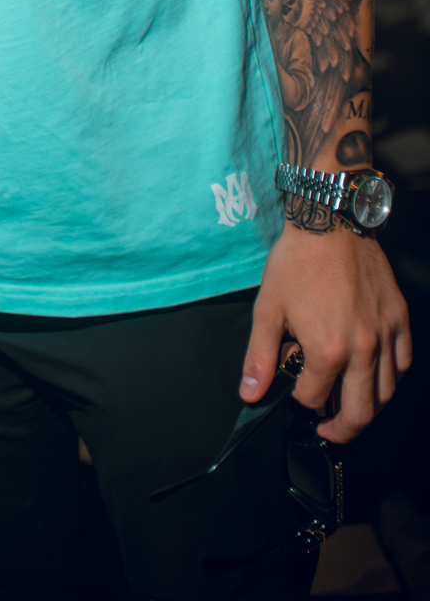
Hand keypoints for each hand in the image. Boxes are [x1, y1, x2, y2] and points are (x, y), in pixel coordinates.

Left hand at [241, 224, 411, 441]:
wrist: (330, 223)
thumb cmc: (297, 262)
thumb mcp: (268, 308)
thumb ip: (259, 356)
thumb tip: (250, 393)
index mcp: (327, 350)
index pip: (314, 398)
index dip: (299, 399)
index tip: (293, 387)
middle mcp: (363, 350)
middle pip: (360, 414)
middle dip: (341, 430)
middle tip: (328, 429)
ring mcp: (386, 335)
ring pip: (386, 394)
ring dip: (368, 408)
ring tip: (350, 406)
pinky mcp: (400, 319)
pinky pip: (404, 363)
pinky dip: (391, 377)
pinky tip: (376, 375)